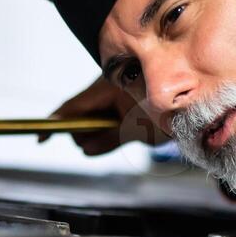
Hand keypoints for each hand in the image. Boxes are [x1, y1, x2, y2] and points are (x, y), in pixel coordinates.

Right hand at [40, 76, 166, 155]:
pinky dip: (108, 127)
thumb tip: (85, 149)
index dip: (54, 123)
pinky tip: (124, 130)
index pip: (71, 108)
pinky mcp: (117, 97)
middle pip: (78, 115)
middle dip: (85, 134)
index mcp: (106, 88)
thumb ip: (108, 139)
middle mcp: (104, 87)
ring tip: (126, 134)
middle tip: (104, 145)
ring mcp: (110, 92)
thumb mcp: (138, 131)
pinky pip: (103, 114)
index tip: (41, 137)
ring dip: (101, 131)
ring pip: (91, 117)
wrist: (194, 102)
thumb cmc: (168, 112)